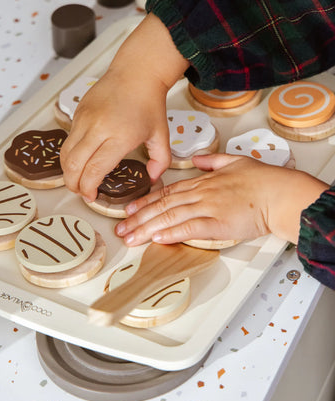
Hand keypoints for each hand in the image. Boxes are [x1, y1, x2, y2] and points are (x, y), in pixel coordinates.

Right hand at [60, 13, 188, 200]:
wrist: (136, 73)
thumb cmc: (149, 103)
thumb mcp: (161, 135)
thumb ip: (160, 161)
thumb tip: (152, 179)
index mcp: (119, 136)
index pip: (94, 170)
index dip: (88, 188)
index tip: (92, 197)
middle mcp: (98, 128)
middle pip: (73, 165)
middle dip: (74, 185)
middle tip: (81, 192)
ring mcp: (84, 119)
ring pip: (65, 153)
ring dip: (67, 171)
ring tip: (77, 179)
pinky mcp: (77, 112)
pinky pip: (67, 139)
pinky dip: (70, 154)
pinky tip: (80, 160)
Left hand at [115, 154, 328, 245]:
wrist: (279, 193)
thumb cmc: (262, 180)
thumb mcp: (234, 161)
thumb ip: (212, 161)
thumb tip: (197, 161)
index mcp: (203, 182)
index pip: (167, 193)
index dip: (145, 201)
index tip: (130, 209)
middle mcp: (200, 194)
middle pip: (162, 206)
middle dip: (139, 218)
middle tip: (121, 229)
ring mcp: (208, 208)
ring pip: (170, 218)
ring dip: (148, 229)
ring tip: (131, 238)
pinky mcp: (218, 223)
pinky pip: (190, 229)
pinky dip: (172, 233)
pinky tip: (157, 239)